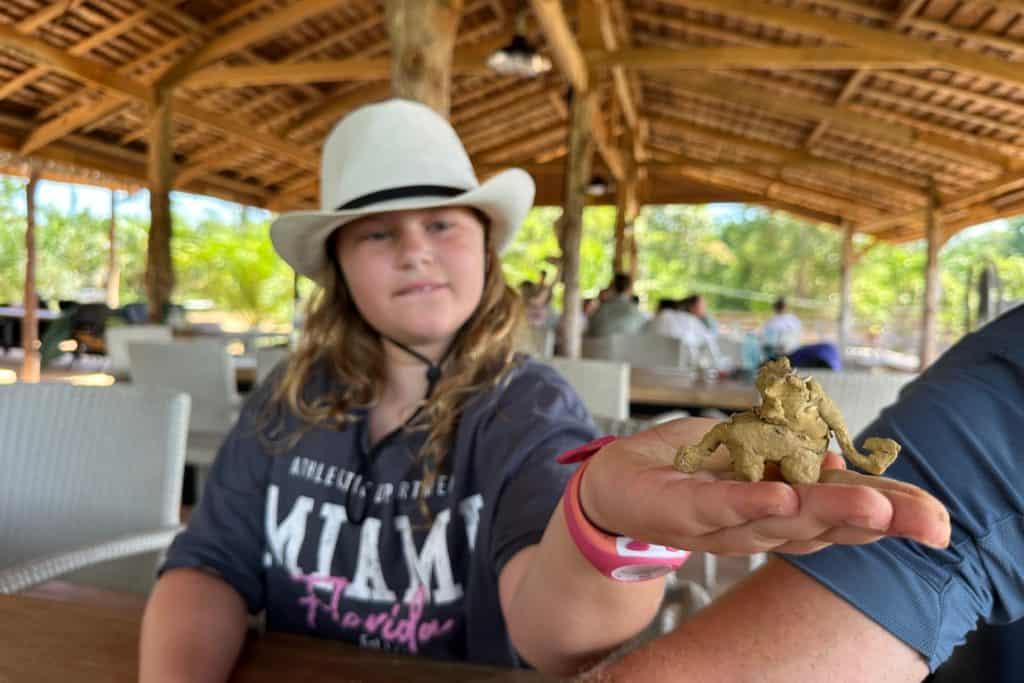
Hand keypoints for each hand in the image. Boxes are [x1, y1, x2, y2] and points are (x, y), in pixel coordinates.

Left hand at [579, 417, 949, 554]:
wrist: (614, 484)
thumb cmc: (687, 467)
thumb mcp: (746, 449)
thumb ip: (788, 453)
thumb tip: (831, 456)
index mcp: (780, 506)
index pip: (842, 510)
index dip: (890, 514)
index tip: (940, 520)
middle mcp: (758, 525)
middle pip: (823, 526)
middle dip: (877, 520)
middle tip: (926, 520)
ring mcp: (719, 524)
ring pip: (778, 521)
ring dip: (826, 512)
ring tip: (870, 505)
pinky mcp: (677, 512)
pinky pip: (716, 508)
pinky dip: (749, 502)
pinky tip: (779, 496)